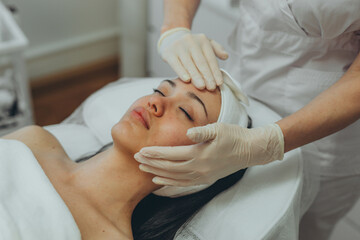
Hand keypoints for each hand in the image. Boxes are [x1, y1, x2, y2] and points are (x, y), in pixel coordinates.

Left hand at [134, 123, 284, 186]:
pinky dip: (170, 182)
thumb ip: (202, 132)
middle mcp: (198, 168)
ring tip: (143, 169)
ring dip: (157, 172)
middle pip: (169, 167)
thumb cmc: (234, 136)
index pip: (171, 155)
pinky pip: (183, 183)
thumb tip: (188, 132)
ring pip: (174, 176)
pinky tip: (160, 180)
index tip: (141, 151)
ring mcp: (202, 175)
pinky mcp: (206, 178)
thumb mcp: (219, 128)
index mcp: (199, 154)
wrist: (250, 150)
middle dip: (151, 163)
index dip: (155, 153)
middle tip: (136, 159)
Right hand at [158, 27, 228, 90]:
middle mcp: (191, 41)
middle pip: (201, 62)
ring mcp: (179, 46)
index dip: (215, 71)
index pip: (210, 58)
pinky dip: (182, 72)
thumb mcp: (205, 43)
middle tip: (211, 88)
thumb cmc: (192, 45)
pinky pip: (176, 64)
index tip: (219, 83)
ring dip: (196, 76)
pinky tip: (187, 80)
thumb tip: (226, 56)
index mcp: (203, 40)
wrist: (171, 38)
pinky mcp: (168, 52)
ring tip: (202, 87)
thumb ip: (216, 49)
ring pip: (189, 64)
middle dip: (207, 76)